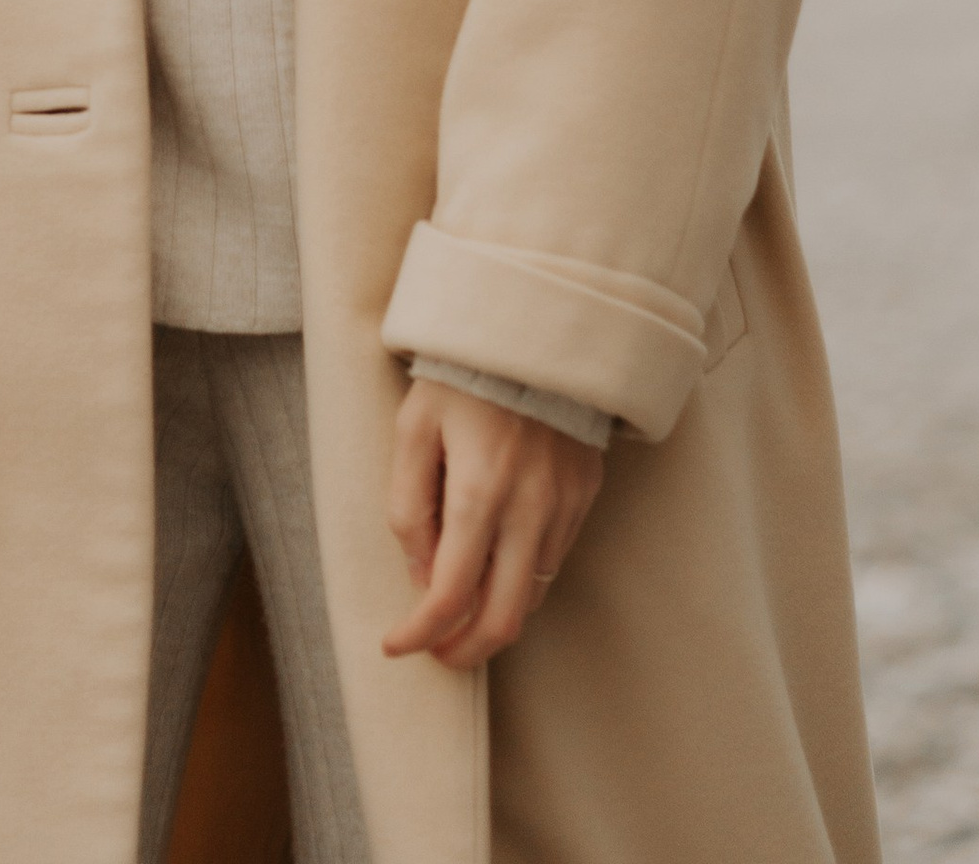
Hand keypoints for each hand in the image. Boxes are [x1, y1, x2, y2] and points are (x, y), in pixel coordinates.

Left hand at [382, 380, 602, 670]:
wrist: (535, 326)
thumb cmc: (461, 374)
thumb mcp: (413, 428)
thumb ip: (408, 506)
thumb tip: (418, 575)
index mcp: (479, 494)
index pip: (448, 597)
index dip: (418, 634)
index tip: (395, 644)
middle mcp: (529, 511)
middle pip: (503, 621)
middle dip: (464, 651)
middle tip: (435, 651)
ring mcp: (563, 507)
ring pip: (530, 596)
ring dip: (493, 617)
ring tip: (459, 608)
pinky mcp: (583, 496)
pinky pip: (552, 561)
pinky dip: (520, 580)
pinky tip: (494, 564)